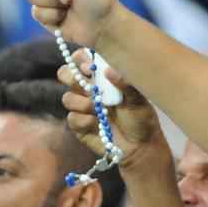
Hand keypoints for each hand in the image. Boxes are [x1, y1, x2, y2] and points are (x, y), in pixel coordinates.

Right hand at [57, 51, 168, 171]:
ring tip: (99, 108)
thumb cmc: (141, 118)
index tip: (89, 66)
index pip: (82, 59)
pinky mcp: (79, 125)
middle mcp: (89, 89)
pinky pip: (72, 118)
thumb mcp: (139, 99)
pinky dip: (84, 121)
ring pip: (67, 98)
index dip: (80, 59)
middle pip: (66, 74)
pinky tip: (98, 124)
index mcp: (102, 77)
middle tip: (88, 84)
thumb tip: (109, 71)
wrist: (140, 146)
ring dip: (81, 102)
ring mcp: (82, 107)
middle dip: (72, 77)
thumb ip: (126, 84)